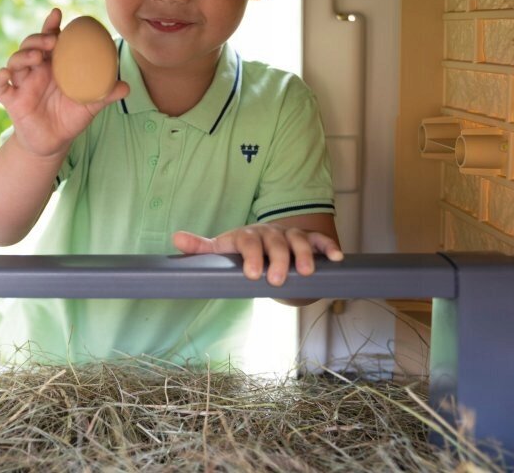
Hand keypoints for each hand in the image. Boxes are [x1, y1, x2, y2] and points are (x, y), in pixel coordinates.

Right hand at [0, 8, 128, 157]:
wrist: (53, 143)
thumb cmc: (70, 119)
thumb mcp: (90, 106)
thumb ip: (106, 94)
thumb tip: (126, 86)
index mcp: (53, 66)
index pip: (49, 39)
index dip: (50, 25)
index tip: (57, 14)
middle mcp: (36, 70)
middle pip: (30, 45)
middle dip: (37, 38)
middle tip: (51, 41)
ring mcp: (22, 84)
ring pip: (15, 61)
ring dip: (23, 55)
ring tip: (37, 57)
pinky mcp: (12, 99)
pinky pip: (0, 86)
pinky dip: (0, 78)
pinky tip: (5, 74)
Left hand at [172, 224, 342, 286]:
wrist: (268, 253)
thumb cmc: (241, 254)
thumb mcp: (222, 251)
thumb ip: (201, 248)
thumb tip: (176, 238)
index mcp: (247, 236)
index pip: (248, 242)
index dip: (251, 256)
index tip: (252, 274)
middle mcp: (270, 233)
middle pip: (275, 243)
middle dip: (277, 260)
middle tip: (276, 280)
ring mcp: (290, 236)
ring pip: (299, 241)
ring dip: (304, 254)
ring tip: (305, 272)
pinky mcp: (309, 241)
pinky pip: (320, 241)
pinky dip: (329, 247)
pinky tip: (337, 258)